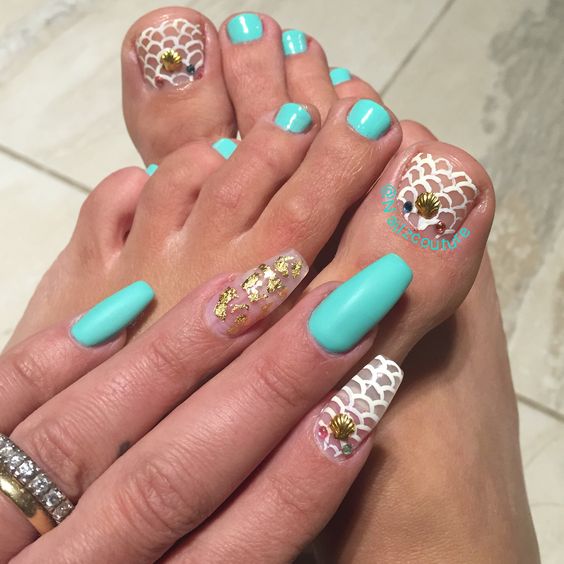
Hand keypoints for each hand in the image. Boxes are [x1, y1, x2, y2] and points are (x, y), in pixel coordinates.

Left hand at [2, 252, 410, 562]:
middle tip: (340, 310)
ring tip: (253, 286)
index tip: (370, 393)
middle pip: (168, 482)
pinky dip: (54, 357)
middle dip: (266, 390)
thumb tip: (317, 445)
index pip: (234, 555)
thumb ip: (229, 547)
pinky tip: (124, 305)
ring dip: (176, 356)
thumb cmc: (120, 561)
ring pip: (83, 437)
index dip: (305, 479)